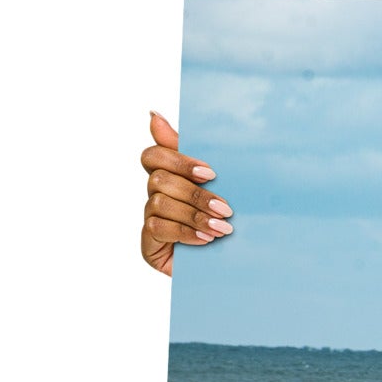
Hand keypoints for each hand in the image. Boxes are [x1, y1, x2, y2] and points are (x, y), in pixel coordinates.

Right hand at [140, 111, 231, 276]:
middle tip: (226, 208)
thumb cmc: (224, 223)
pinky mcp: (148, 244)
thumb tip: (153, 114)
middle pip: (159, 179)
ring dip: (194, 215)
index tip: (210, 173)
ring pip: (159, 203)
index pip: (154, 155)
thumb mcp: (218, 187)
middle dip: (195, 194)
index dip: (178, 160)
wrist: (233, 267)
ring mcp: (150, 219)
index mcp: (170, 177)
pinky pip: (157, 228)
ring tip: (222, 229)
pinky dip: (185, 232)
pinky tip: (206, 240)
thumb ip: (193, 154)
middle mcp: (155, 195)